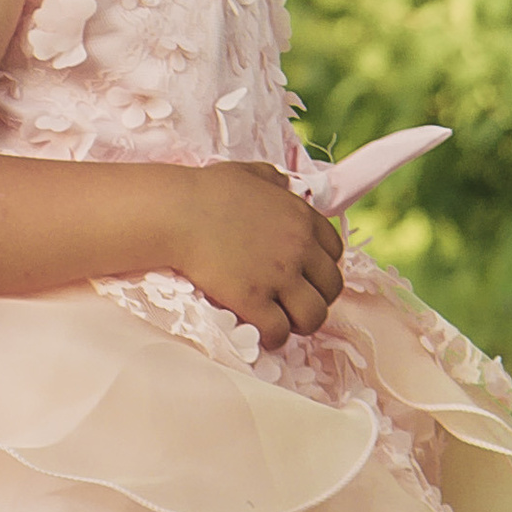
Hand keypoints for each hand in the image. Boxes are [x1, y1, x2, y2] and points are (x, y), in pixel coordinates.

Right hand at [171, 162, 345, 348]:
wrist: (176, 213)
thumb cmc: (205, 192)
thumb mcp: (248, 174)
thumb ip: (271, 180)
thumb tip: (281, 182)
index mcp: (301, 218)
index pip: (335, 251)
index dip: (321, 267)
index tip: (306, 274)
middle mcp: (299, 247)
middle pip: (331, 287)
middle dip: (316, 297)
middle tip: (294, 302)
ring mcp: (279, 276)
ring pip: (314, 315)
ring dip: (300, 322)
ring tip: (282, 321)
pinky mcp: (254, 300)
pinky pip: (279, 331)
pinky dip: (273, 336)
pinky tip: (261, 332)